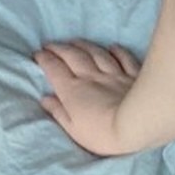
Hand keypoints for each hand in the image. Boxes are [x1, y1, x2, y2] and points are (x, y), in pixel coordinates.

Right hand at [34, 40, 140, 155]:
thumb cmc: (101, 134)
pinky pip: (124, 58)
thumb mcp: (73, 129)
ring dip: (84, 45)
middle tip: (51, 44)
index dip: (45, 59)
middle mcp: (91, 77)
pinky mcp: (133, 75)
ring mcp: (114, 73)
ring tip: (75, 41)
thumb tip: (45, 98)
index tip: (38, 53)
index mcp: (73, 90)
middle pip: (73, 56)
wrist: (136, 126)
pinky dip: (117, 51)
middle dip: (60, 48)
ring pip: (97, 53)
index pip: (55, 69)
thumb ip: (59, 112)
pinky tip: (113, 47)